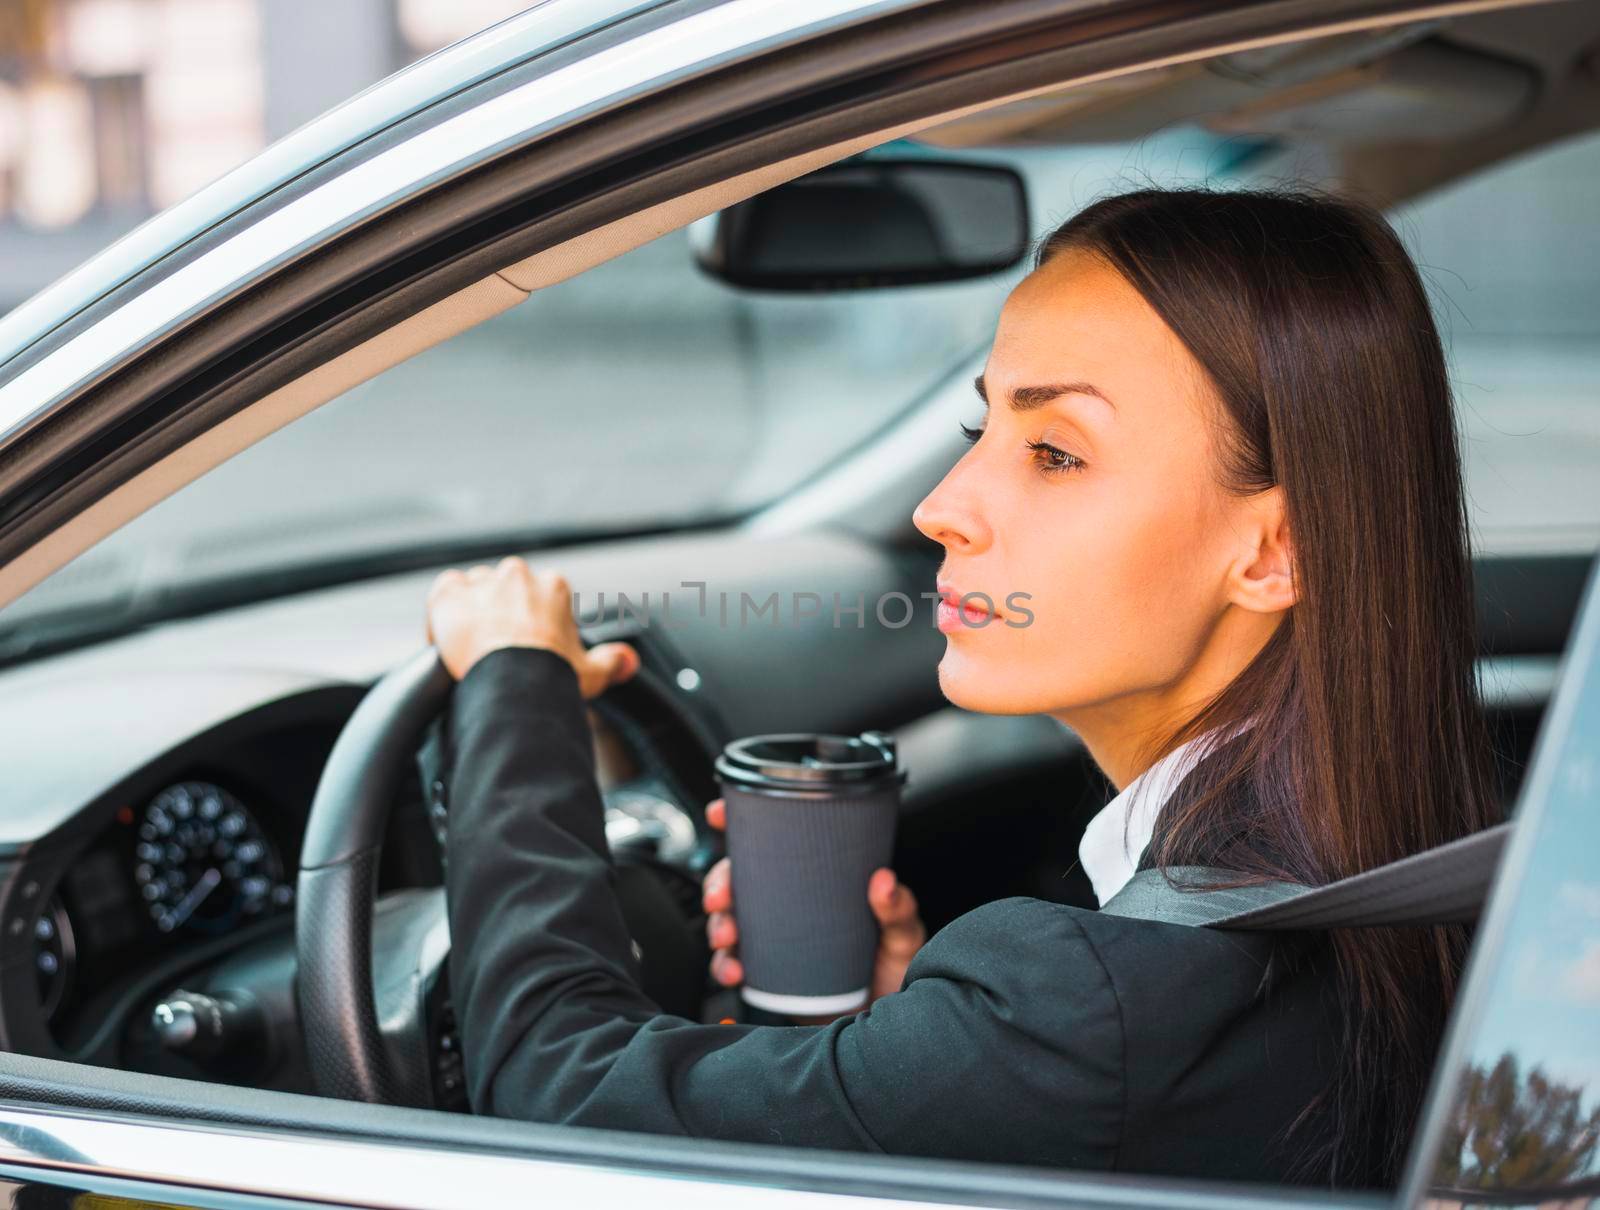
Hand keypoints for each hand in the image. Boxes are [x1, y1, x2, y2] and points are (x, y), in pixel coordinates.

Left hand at [424, 555, 638, 696]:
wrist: (510, 684)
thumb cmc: (550, 676)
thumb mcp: (591, 672)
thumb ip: (614, 662)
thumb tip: (628, 660)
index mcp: (553, 586)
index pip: (539, 595)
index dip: (533, 622)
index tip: (528, 646)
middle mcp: (517, 575)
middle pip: (506, 588)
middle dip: (502, 612)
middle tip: (499, 649)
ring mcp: (481, 582)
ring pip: (473, 589)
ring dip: (472, 611)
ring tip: (472, 647)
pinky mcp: (448, 593)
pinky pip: (444, 593)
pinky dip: (443, 614)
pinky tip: (449, 641)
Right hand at [700, 796, 925, 1025]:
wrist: (886, 1023)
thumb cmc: (895, 972)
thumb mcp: (902, 936)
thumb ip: (897, 910)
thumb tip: (884, 880)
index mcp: (817, 879)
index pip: (775, 842)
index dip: (740, 821)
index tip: (720, 814)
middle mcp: (789, 904)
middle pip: (738, 877)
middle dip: (719, 882)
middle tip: (721, 896)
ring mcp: (774, 938)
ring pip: (727, 918)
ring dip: (718, 924)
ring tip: (729, 937)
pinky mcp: (767, 974)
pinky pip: (732, 964)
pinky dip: (724, 966)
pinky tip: (736, 972)